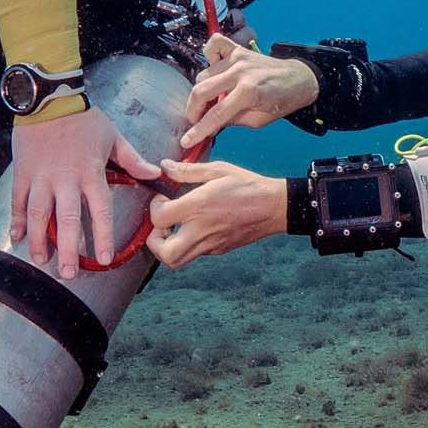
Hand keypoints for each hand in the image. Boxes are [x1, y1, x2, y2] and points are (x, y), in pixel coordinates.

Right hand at [11, 106, 160, 277]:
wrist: (48, 97)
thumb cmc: (83, 116)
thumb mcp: (113, 136)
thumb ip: (132, 159)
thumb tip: (155, 173)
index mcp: (90, 173)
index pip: (99, 210)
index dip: (102, 236)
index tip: (105, 258)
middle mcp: (65, 179)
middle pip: (66, 220)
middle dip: (68, 249)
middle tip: (69, 273)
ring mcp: (42, 177)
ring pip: (38, 214)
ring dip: (40, 239)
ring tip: (42, 259)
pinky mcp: (23, 172)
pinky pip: (18, 200)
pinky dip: (16, 219)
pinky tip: (17, 237)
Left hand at [144, 158, 287, 268]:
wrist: (275, 207)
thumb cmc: (247, 185)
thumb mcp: (218, 170)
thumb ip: (188, 171)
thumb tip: (166, 167)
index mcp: (198, 207)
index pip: (159, 218)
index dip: (153, 209)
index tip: (162, 199)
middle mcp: (201, 230)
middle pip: (164, 253)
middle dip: (154, 242)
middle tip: (161, 225)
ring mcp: (211, 244)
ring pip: (177, 261)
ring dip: (168, 248)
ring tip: (173, 229)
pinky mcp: (219, 250)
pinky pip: (194, 254)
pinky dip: (187, 244)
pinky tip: (194, 227)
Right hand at [180, 33, 319, 149]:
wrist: (299, 79)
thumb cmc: (281, 102)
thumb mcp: (258, 121)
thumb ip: (232, 121)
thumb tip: (210, 124)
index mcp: (248, 93)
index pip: (215, 115)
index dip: (198, 130)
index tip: (187, 140)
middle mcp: (239, 73)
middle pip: (201, 92)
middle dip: (193, 111)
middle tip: (195, 121)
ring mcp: (237, 58)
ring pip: (203, 75)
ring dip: (201, 91)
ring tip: (208, 102)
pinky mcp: (237, 50)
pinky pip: (214, 45)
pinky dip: (209, 56)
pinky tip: (213, 70)